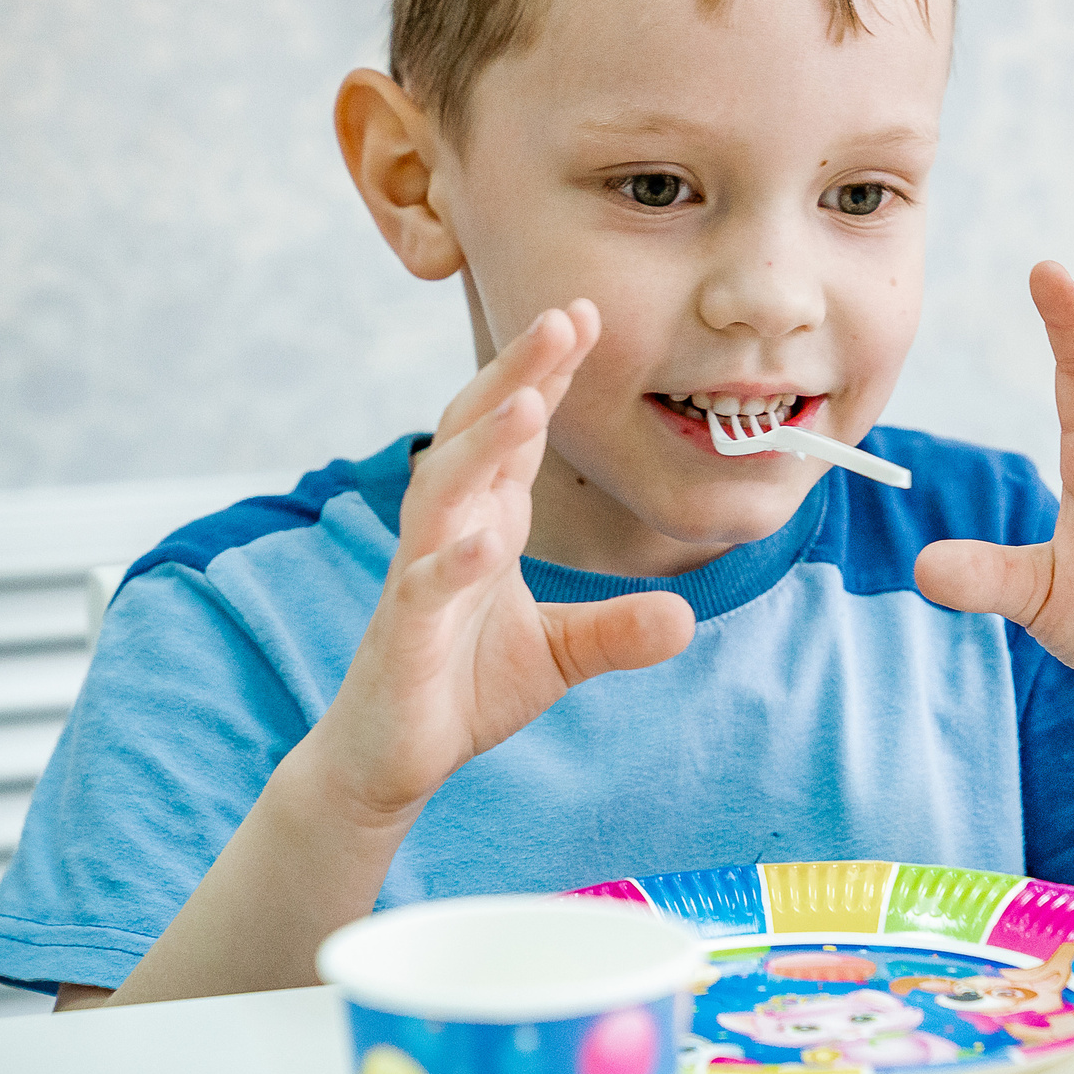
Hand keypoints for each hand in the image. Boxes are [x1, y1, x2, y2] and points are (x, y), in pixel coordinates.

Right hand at [302, 300, 695, 821]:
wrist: (388, 759)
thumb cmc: (460, 687)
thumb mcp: (558, 656)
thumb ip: (616, 631)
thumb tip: (685, 619)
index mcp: (484, 519)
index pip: (517, 432)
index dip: (547, 374)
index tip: (585, 315)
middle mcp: (448, 531)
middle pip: (477, 433)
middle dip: (518, 374)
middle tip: (562, 318)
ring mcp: (421, 576)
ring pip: (445, 492)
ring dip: (484, 446)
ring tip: (527, 403)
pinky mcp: (402, 632)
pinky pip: (426, 587)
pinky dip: (453, 561)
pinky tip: (484, 541)